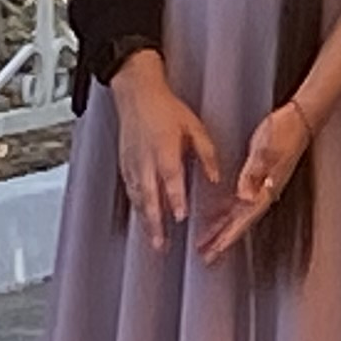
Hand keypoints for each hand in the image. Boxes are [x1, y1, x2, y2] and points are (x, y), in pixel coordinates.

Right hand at [109, 52, 222, 254]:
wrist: (137, 95)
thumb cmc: (166, 109)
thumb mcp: (195, 127)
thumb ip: (207, 154)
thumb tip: (215, 177)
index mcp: (165, 150)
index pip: (171, 180)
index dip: (175, 199)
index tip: (180, 217)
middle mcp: (146, 160)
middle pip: (149, 198)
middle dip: (155, 223)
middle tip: (160, 245)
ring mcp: (132, 164)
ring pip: (138, 198)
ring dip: (145, 221)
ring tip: (153, 240)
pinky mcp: (125, 164)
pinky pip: (131, 190)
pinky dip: (137, 207)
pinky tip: (143, 217)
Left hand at [196, 97, 319, 262]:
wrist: (301, 117)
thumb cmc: (285, 130)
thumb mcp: (266, 148)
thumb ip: (254, 172)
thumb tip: (244, 196)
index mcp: (268, 187)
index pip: (245, 218)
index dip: (230, 235)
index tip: (217, 250)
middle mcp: (266, 190)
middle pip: (241, 222)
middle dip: (224, 240)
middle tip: (208, 257)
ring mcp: (265, 185)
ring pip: (240, 214)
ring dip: (223, 229)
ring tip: (207, 243)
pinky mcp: (261, 177)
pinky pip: (241, 201)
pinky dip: (227, 210)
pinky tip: (216, 215)